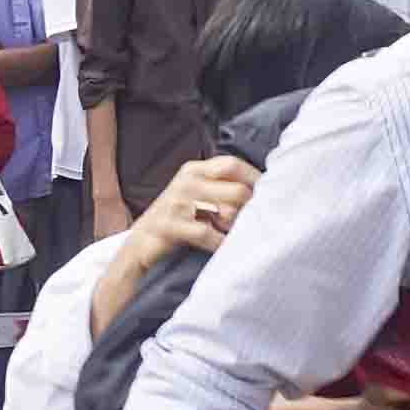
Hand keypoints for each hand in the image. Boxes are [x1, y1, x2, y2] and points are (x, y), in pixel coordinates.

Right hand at [135, 155, 254, 262]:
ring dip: (233, 227)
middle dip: (247, 209)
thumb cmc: (179, 219)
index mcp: (194, 170)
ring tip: (225, 232)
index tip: (267, 194)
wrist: (142, 242)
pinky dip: (219, 243)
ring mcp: (176, 203)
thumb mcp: (197, 194)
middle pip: (237, 190)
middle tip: (242, 221)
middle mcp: (186, 182)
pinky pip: (208, 234)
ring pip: (227, 212)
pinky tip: (220, 245)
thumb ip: (223, 186)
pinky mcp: (170, 226)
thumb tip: (264, 187)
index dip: (254, 178)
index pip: (232, 164)